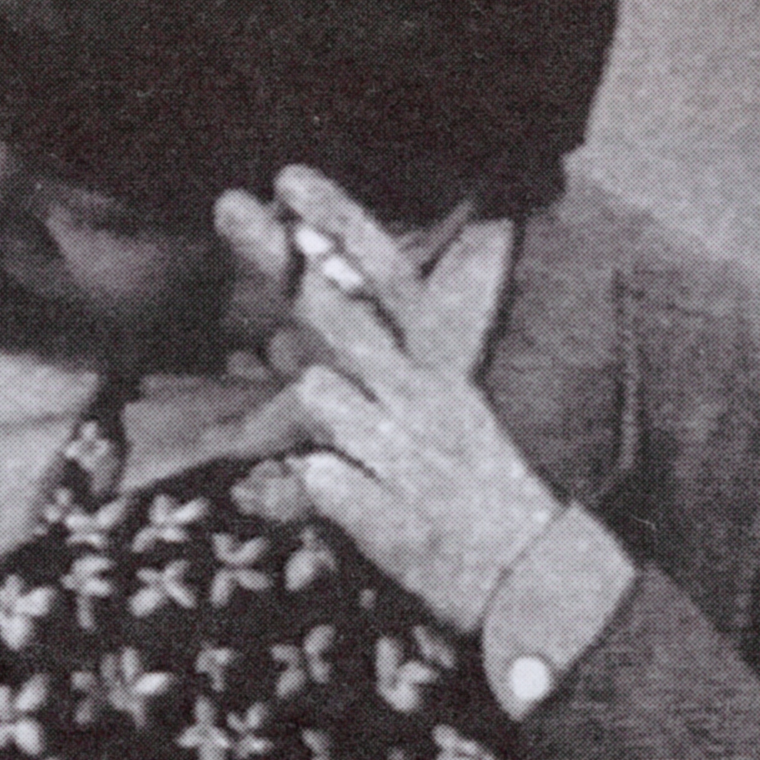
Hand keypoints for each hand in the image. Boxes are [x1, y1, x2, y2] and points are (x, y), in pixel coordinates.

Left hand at [216, 167, 558, 634]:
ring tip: (332, 445)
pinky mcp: (383, 513)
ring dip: (301, 408)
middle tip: (228, 207)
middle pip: (341, 313)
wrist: (531, 579)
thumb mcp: (432, 419)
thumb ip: (357, 384)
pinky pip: (316, 480)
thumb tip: (282, 353)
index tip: (290, 179)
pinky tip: (315, 499)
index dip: (341, 225)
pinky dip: (303, 490)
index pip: (388, 279)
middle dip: (280, 260)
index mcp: (437, 367)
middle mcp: (420, 396)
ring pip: (320, 396)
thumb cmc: (472, 493)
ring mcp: (402, 452)